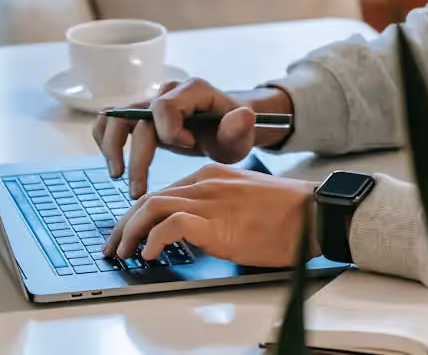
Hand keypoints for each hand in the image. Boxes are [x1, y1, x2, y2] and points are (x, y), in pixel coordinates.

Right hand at [92, 78, 290, 197]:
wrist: (226, 129)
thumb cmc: (233, 133)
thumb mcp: (241, 136)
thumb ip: (240, 129)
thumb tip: (243, 115)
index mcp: (193, 90)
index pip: (165, 107)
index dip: (170, 132)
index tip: (190, 148)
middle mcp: (167, 92)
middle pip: (137, 118)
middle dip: (137, 158)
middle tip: (138, 191)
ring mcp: (151, 102)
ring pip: (116, 117)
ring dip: (111, 147)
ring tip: (118, 176)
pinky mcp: (140, 116)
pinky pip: (111, 121)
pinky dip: (105, 140)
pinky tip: (114, 165)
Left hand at [104, 163, 319, 267]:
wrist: (313, 213)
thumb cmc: (285, 213)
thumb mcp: (242, 200)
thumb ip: (215, 207)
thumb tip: (190, 232)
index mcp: (210, 174)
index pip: (161, 192)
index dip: (136, 215)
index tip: (126, 235)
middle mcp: (205, 182)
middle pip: (148, 198)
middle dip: (123, 225)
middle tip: (114, 247)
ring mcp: (210, 200)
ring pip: (152, 207)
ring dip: (130, 232)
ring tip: (124, 253)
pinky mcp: (217, 221)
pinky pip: (172, 225)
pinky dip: (154, 238)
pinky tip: (149, 253)